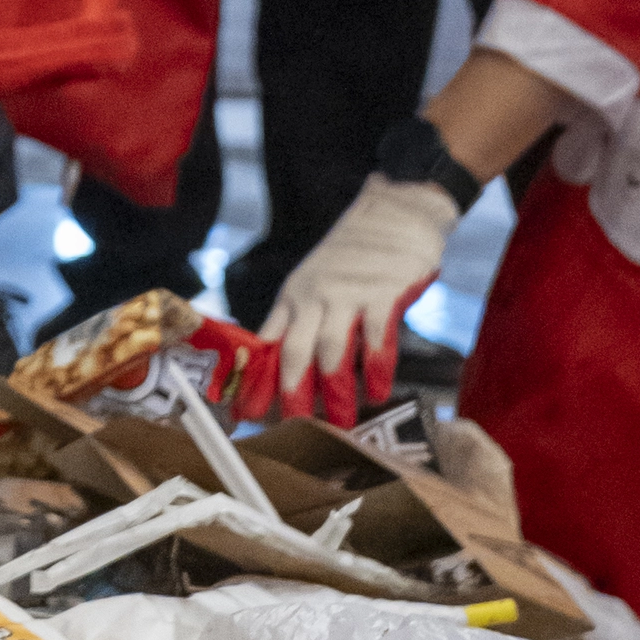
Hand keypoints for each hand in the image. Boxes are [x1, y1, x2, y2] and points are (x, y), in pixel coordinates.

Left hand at [257, 172, 459, 418]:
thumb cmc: (354, 256)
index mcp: (294, 297)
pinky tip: (377, 391)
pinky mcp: (383, 292)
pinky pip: (376, 336)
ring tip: (341, 424)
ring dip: (335, 391)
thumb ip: (297, 323)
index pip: (267, 345)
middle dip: (291, 394)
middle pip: (295, 351)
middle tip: (293, 429)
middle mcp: (315, 297)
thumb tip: (274, 370)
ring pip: (332, 350)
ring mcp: (348, 294)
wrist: (397, 209)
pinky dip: (375, 368)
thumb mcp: (313, 284)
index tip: (242, 414)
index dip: (255, 382)